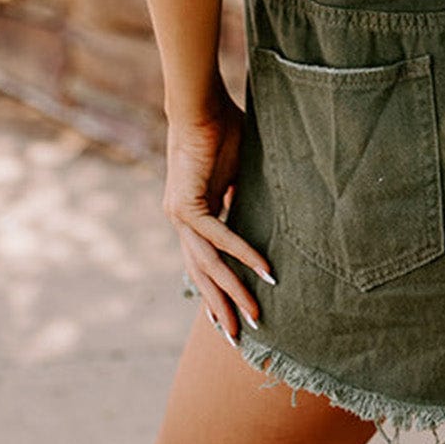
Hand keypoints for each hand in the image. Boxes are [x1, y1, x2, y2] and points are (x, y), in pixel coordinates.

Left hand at [163, 88, 273, 342]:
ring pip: (208, 266)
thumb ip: (237, 195)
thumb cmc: (220, 128)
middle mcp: (180, 219)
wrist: (200, 104)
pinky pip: (219, 238)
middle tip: (238, 338)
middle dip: (220, 308)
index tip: (227, 318)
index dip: (214, 291)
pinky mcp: (188, 204)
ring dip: (233, 292)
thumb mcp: (234, 171)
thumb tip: (252, 211)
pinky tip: (264, 270)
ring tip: (255, 315)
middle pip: (200, 275)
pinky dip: (243, 255)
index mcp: (189, 213)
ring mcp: (181, 214)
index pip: (201, 262)